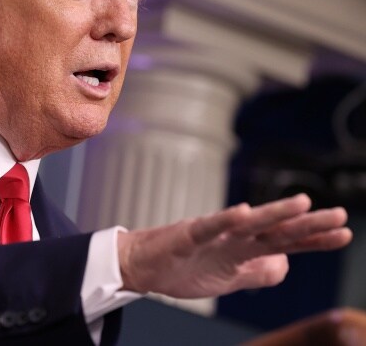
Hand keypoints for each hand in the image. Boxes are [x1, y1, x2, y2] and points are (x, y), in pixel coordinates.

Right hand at [117, 194, 351, 296]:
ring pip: (247, 223)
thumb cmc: (182, 269)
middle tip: (339, 215)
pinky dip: (226, 220)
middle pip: (274, 230)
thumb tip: (287, 265)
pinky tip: (244, 213)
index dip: (313, 240)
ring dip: (274, 213)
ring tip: (302, 203)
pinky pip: (209, 227)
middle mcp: (232, 237)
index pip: (284, 243)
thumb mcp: (228, 280)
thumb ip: (257, 272)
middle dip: (307, 224)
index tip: (343, 233)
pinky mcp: (187, 236)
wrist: (142, 267)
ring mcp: (211, 235)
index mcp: (242, 249)